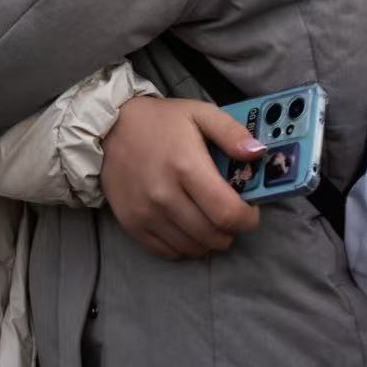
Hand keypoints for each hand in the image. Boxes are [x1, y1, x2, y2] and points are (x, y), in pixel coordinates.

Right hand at [100, 96, 263, 259]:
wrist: (107, 128)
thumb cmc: (160, 121)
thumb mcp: (199, 113)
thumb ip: (231, 133)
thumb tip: (258, 154)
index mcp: (185, 166)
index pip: (228, 213)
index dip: (247, 219)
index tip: (249, 210)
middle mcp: (164, 195)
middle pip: (214, 236)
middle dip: (231, 230)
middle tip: (228, 214)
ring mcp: (146, 213)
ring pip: (194, 248)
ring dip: (209, 240)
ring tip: (208, 220)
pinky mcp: (132, 224)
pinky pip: (170, 253)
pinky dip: (186, 246)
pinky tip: (187, 227)